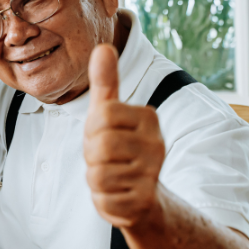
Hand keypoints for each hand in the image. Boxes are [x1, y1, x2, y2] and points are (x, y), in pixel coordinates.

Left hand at [83, 44, 164, 227]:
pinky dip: (102, 198)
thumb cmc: (120, 148)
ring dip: (96, 177)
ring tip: (113, 174)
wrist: (144, 197)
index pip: (101, 115)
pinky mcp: (144, 201)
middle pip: (98, 145)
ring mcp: (152, 173)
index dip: (92, 129)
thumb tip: (103, 47)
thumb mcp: (109, 113)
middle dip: (92, 154)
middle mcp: (156, 143)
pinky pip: (102, 197)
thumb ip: (105, 82)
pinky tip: (118, 193)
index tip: (104, 134)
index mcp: (148, 117)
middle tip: (106, 158)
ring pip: (97, 173)